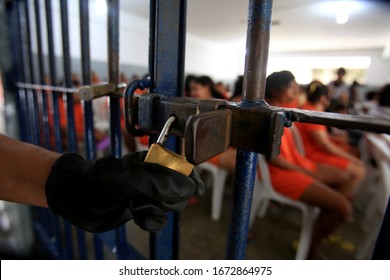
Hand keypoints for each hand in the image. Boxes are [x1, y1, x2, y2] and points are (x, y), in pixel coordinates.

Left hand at [45, 152, 203, 232]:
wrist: (77, 199)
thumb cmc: (98, 182)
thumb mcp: (129, 178)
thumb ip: (159, 182)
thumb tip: (189, 189)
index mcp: (155, 160)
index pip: (184, 167)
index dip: (191, 179)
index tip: (195, 191)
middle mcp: (155, 175)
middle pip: (181, 191)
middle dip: (167, 199)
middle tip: (148, 198)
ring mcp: (150, 193)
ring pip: (171, 206)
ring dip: (156, 210)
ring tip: (136, 205)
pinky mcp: (144, 208)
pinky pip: (160, 218)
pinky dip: (151, 220)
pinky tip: (138, 217)